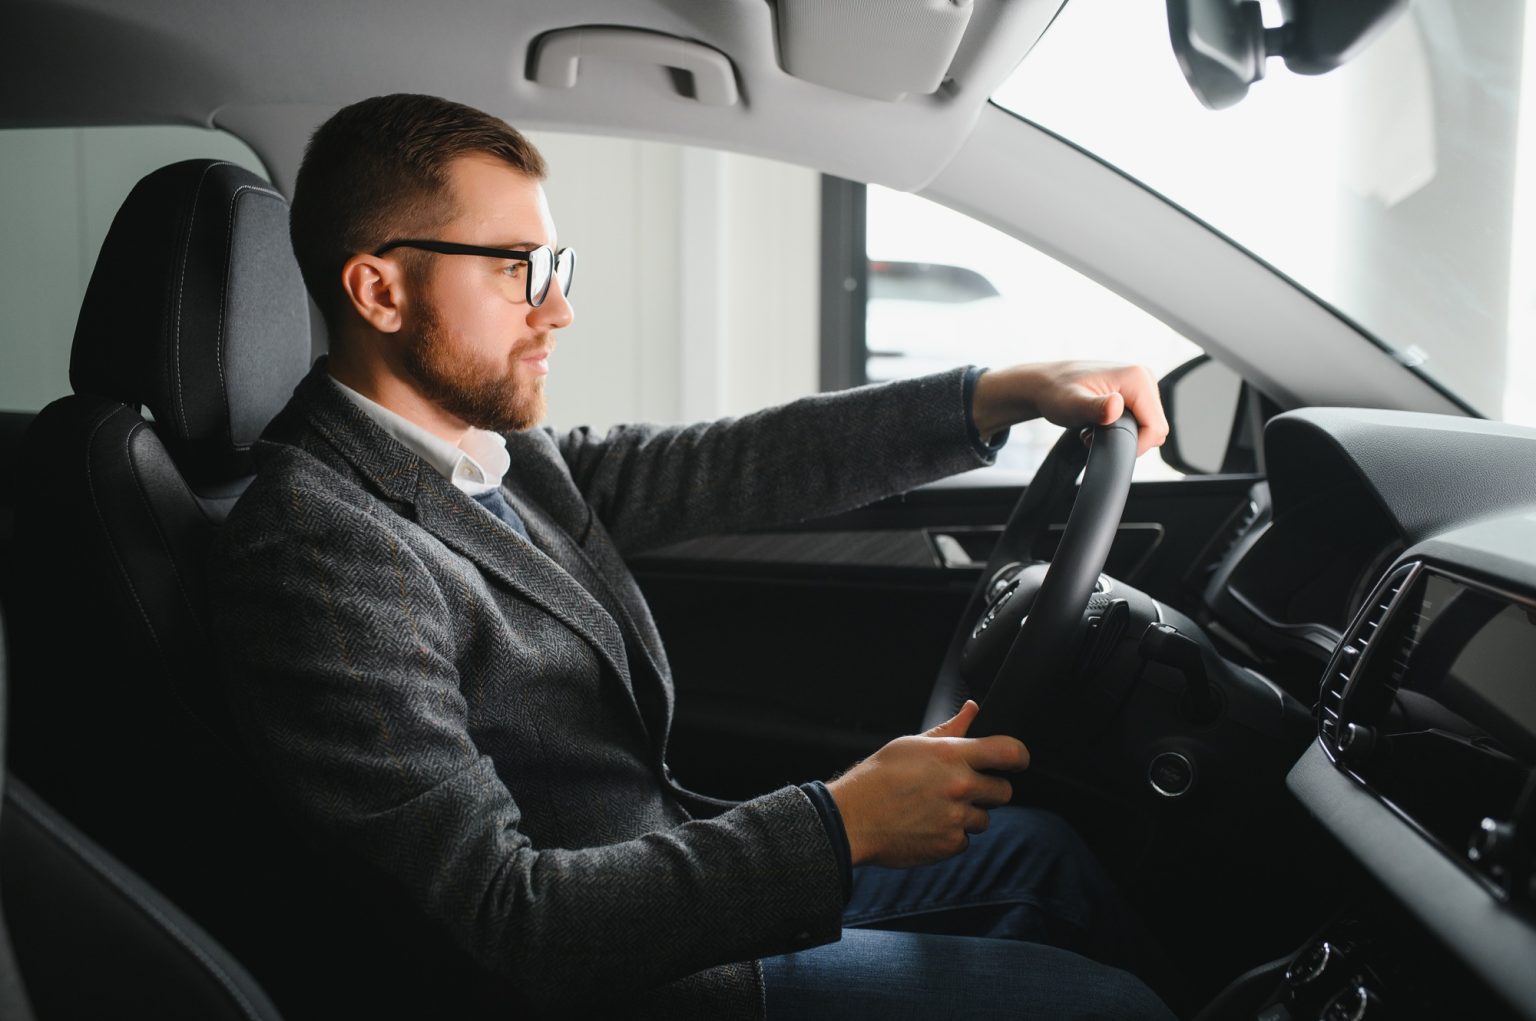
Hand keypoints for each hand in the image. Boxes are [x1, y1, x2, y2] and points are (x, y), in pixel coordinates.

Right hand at [826, 700, 1028, 868]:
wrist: (853, 818)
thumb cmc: (879, 777)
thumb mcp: (912, 744)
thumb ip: (949, 730)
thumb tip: (972, 709)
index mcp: (952, 755)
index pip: (1009, 751)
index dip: (1018, 757)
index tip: (1015, 762)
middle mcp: (960, 786)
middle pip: (1004, 791)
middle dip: (988, 790)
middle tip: (961, 790)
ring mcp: (957, 818)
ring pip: (984, 818)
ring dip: (967, 816)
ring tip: (935, 809)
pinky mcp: (949, 844)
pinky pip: (965, 840)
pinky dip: (951, 836)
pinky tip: (927, 826)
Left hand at [972, 361, 1169, 456]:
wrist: (1044, 384)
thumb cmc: (1055, 392)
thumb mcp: (1072, 405)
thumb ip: (1095, 408)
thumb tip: (1115, 407)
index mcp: (1137, 378)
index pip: (1157, 427)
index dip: (1136, 445)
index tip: (1106, 444)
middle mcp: (1144, 377)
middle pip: (1155, 427)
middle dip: (1127, 439)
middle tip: (1095, 434)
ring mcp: (1140, 384)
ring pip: (1148, 426)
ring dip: (1123, 435)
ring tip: (1095, 428)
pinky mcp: (1134, 392)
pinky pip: (1140, 420)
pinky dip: (1121, 428)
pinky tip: (1100, 423)